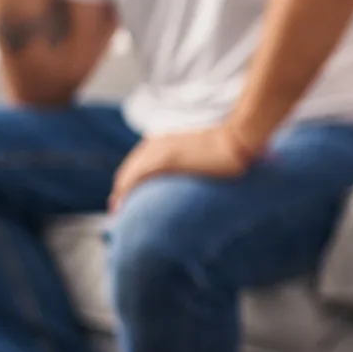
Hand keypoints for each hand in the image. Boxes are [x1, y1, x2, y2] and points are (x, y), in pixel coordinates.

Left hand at [109, 123, 258, 210]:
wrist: (237, 141)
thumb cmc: (228, 148)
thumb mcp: (202, 152)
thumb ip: (191, 160)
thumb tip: (197, 173)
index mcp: (165, 141)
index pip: (138, 162)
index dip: (129, 179)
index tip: (125, 196)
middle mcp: (158, 143)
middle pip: (130, 168)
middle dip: (120, 187)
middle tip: (115, 208)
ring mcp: (161, 150)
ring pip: (129, 173)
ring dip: (120, 191)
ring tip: (115, 210)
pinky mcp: (166, 160)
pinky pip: (137, 176)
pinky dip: (126, 189)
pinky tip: (121, 203)